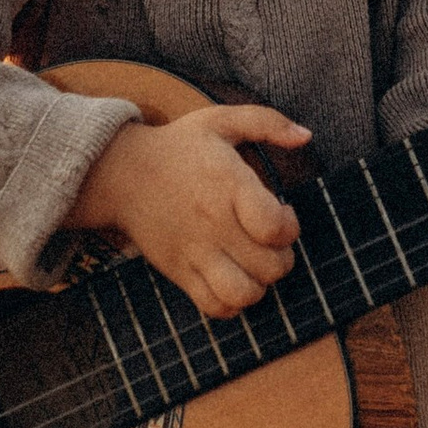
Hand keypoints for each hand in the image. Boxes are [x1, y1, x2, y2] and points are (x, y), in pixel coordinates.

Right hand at [69, 105, 310, 315]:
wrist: (121, 173)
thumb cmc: (178, 147)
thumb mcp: (221, 120)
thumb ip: (268, 122)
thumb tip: (306, 136)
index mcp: (228, 186)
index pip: (276, 228)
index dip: (290, 226)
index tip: (281, 212)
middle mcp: (214, 224)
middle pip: (271, 267)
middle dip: (282, 256)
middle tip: (269, 241)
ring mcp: (195, 252)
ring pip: (245, 294)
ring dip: (260, 284)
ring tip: (253, 265)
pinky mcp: (179, 272)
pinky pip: (215, 307)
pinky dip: (233, 303)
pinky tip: (233, 278)